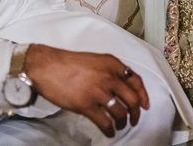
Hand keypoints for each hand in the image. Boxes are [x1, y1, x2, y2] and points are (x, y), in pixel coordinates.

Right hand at [23, 44, 147, 136]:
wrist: (46, 67)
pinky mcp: (86, 105)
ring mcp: (98, 91)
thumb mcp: (94, 60)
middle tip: (134, 119)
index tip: (145, 104)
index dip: (143, 95)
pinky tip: (109, 132)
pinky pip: (105, 122)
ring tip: (119, 126)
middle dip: (136, 113)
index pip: (136, 80)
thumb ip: (109, 71)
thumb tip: (120, 87)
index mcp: (111, 64)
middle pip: (132, 99)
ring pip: (120, 112)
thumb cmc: (67, 63)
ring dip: (122, 122)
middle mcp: (108, 77)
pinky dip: (109, 129)